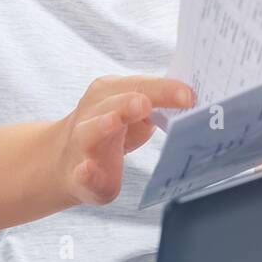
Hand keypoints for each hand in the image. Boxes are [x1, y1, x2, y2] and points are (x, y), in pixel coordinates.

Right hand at [53, 75, 194, 205]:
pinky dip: (85, 171)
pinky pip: (81, 172)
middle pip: (114, 104)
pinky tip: (87, 169)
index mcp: (113, 93)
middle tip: (145, 103)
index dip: (165, 90)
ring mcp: (83, 142)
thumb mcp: (136, 114)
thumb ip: (160, 107)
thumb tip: (193, 103)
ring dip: (102, 125)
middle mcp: (94, 112)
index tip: (189, 96)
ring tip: (114, 122)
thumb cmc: (113, 133)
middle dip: (129, 102)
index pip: (142, 86)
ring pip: (91, 130)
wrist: (68, 160)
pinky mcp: (79, 174)